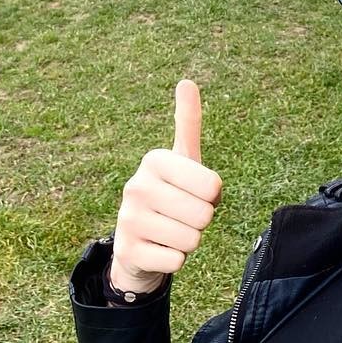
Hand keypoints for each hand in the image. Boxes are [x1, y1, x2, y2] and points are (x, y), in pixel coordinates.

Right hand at [109, 80, 221, 295]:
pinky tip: (158, 250)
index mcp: (154, 159)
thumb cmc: (170, 195)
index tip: (193, 192)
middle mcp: (136, 185)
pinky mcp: (128, 251)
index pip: (212, 185)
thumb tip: (187, 81)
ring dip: (188, 241)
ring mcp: (128, 219)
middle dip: (200, 221)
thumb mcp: (181, 159)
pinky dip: (174, 260)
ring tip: (170, 232)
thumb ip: (187, 122)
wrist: (137, 242)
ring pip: (191, 240)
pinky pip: (177, 261)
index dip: (212, 195)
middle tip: (182, 215)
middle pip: (203, 215)